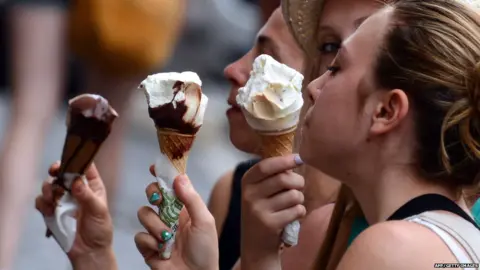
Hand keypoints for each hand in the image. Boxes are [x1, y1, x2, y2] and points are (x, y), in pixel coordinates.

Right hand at [35, 162, 114, 267]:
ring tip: (53, 198)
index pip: (84, 166)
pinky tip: (50, 211)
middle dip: (56, 170)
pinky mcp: (52, 211)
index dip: (76, 160)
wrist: (89, 251)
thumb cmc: (100, 229)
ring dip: (48, 189)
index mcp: (92, 186)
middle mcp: (76, 190)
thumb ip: (87, 196)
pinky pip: (41, 202)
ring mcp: (63, 200)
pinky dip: (43, 204)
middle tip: (53, 172)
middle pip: (63, 173)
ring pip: (50, 185)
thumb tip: (75, 182)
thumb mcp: (99, 211)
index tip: (68, 160)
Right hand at [135, 165, 217, 269]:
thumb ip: (192, 199)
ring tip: (168, 238)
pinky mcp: (148, 247)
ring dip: (156, 225)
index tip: (154, 167)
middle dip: (153, 193)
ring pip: (144, 213)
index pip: (172, 186)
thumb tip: (179, 177)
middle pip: (153, 194)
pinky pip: (140, 236)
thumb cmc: (206, 251)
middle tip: (159, 199)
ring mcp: (158, 231)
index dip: (163, 175)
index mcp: (185, 208)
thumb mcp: (204, 221)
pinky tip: (162, 251)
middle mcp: (170, 216)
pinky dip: (150, 243)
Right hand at [241, 154, 305, 268]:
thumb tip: (295, 157)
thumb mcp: (259, 192)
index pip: (266, 166)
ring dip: (299, 199)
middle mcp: (249, 195)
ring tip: (292, 205)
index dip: (284, 160)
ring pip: (293, 195)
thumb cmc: (264, 212)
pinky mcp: (270, 224)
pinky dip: (300, 212)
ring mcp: (258, 210)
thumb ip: (273, 175)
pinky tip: (292, 217)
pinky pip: (297, 210)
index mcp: (246, 183)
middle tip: (299, 186)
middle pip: (283, 179)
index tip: (299, 158)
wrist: (256, 247)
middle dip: (298, 181)